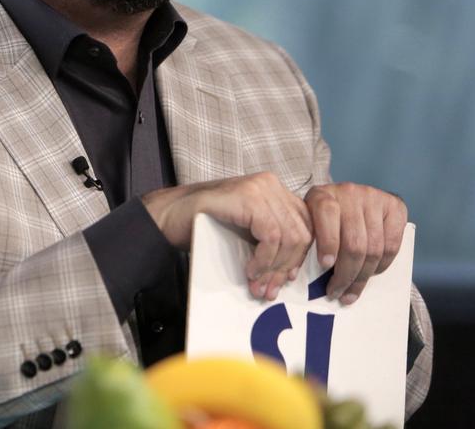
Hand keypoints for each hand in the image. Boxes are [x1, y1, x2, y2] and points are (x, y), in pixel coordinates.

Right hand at [143, 172, 312, 299]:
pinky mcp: (248, 197)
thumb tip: (292, 272)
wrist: (168, 214)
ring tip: (258, 285)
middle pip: (302, 232)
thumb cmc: (204, 225)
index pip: (306, 225)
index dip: (300, 256)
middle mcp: (271, 184)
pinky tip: (250, 271)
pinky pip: (270, 236)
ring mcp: (260, 188)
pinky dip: (263, 259)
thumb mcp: (245, 230)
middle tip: (269, 290)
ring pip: (289, 236)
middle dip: (287, 267)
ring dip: (274, 268)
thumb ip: (269, 239)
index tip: (286, 280)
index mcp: (274, 190)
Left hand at [304, 183, 406, 303]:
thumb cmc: (323, 218)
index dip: (328, 242)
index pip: (326, 214)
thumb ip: (309, 240)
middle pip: (353, 242)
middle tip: (336, 293)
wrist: (350, 197)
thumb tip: (306, 277)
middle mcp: (349, 192)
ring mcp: (374, 198)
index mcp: (321, 194)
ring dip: (363, 276)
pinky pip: (392, 246)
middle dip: (345, 274)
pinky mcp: (395, 207)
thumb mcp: (309, 221)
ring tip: (351, 292)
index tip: (325, 266)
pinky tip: (370, 274)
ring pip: (373, 249)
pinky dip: (381, 266)